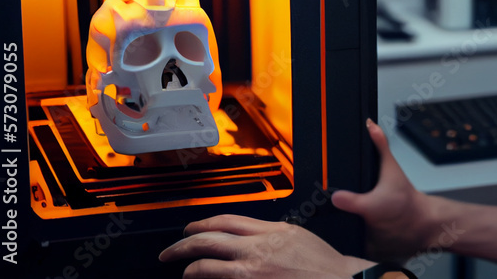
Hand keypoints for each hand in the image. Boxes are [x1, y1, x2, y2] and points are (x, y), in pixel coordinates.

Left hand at [159, 214, 374, 278]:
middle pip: (209, 241)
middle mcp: (259, 250)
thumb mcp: (298, 236)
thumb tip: (247, 236)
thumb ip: (270, 234)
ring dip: (190, 271)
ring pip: (208, 268)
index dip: (202, 225)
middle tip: (170, 253)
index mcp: (271, 231)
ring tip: (185, 274)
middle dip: (183, 246)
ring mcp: (254, 273)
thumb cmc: (326, 266)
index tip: (190, 230)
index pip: (226, 222)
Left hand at [332, 119, 435, 259]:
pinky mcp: (372, 254)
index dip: (335, 197)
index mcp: (367, 207)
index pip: (339, 202)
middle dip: (345, 213)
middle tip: (361, 206)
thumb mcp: (392, 170)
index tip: (337, 194)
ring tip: (369, 219)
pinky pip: (358, 248)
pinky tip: (372, 232)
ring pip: (349, 234)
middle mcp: (365, 227)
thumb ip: (381, 146)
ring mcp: (368, 243)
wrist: (426, 224)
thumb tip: (371, 125)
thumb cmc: (408, 200)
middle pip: (341, 219)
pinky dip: (362, 242)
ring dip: (354, 228)